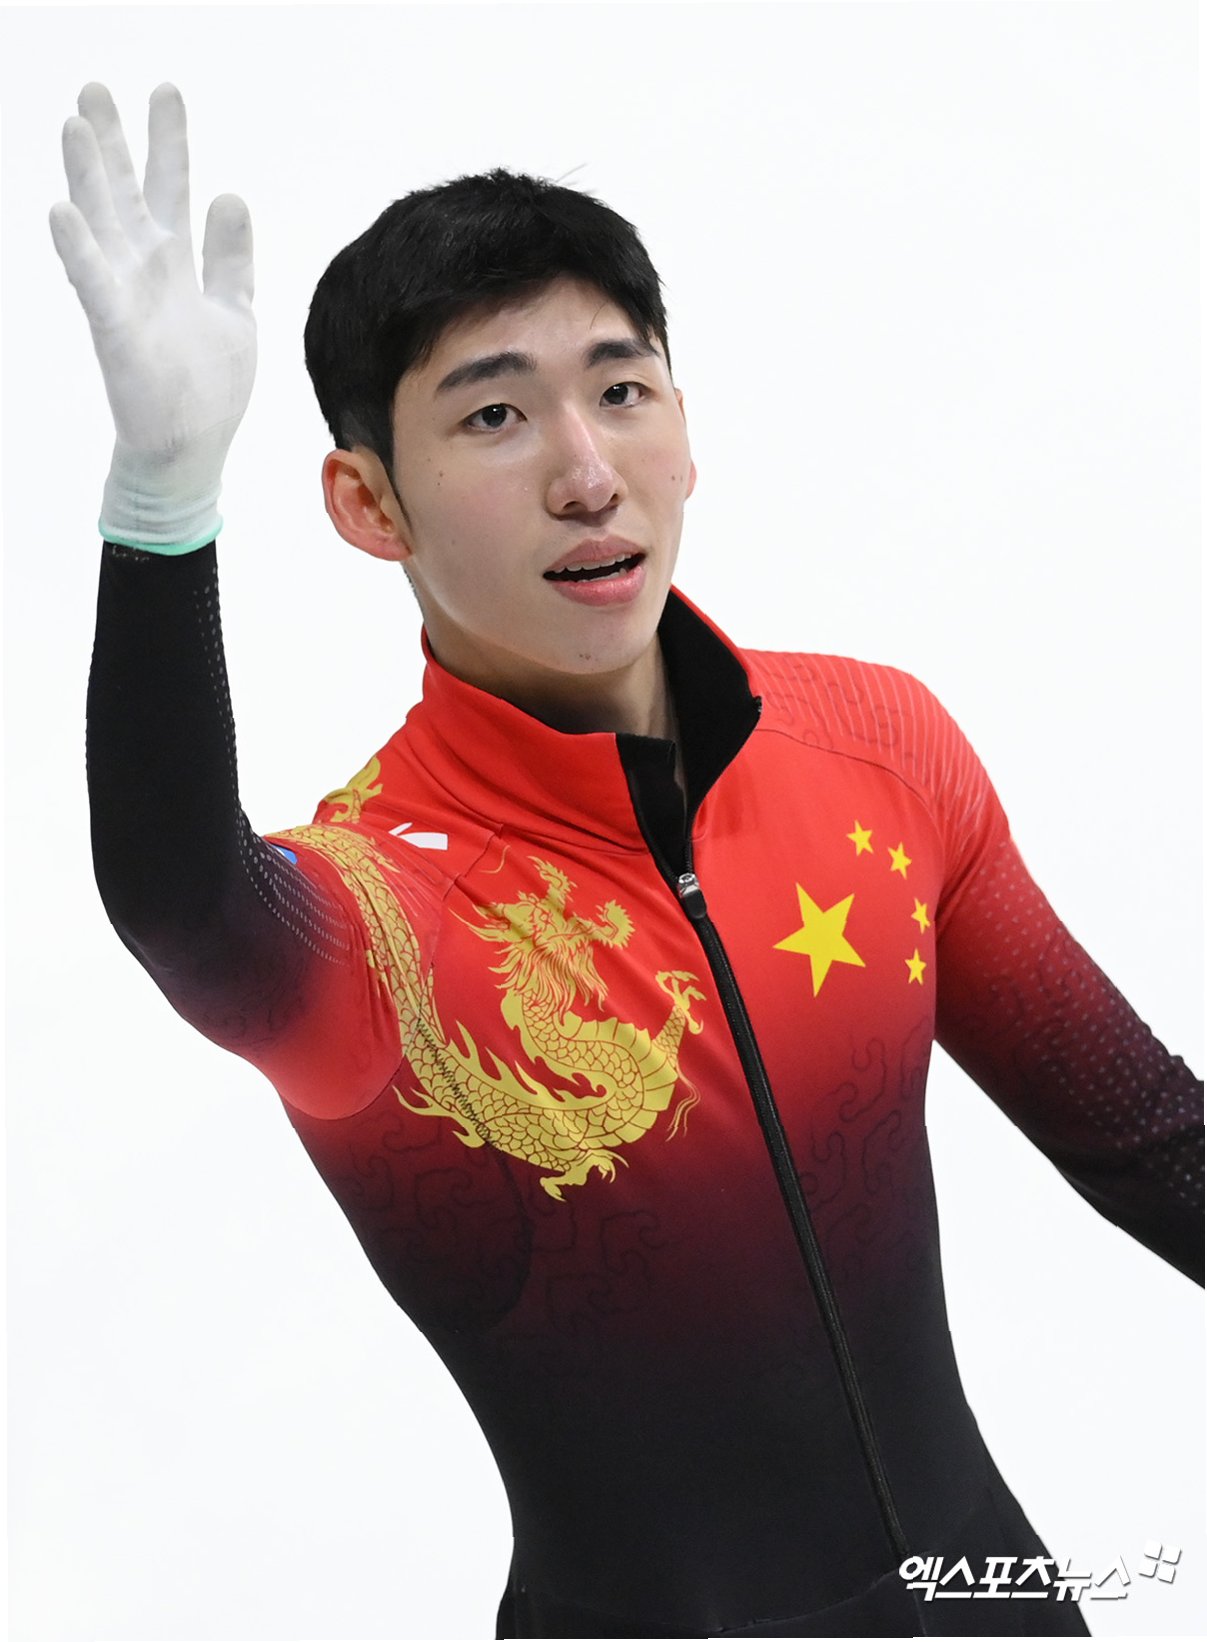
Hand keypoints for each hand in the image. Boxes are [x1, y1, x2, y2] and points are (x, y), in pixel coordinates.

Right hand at [49, 82, 255, 548]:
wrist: (190, 451)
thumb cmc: (210, 389)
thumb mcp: (237, 314)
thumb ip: (232, 259)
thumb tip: (232, 196)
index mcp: (178, 264)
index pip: (174, 188)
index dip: (169, 141)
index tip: (164, 90)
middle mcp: (147, 272)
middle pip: (127, 193)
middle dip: (113, 141)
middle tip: (95, 88)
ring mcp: (127, 297)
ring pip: (102, 225)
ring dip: (87, 177)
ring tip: (74, 124)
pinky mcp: (117, 330)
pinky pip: (93, 284)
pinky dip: (78, 249)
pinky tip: (61, 210)